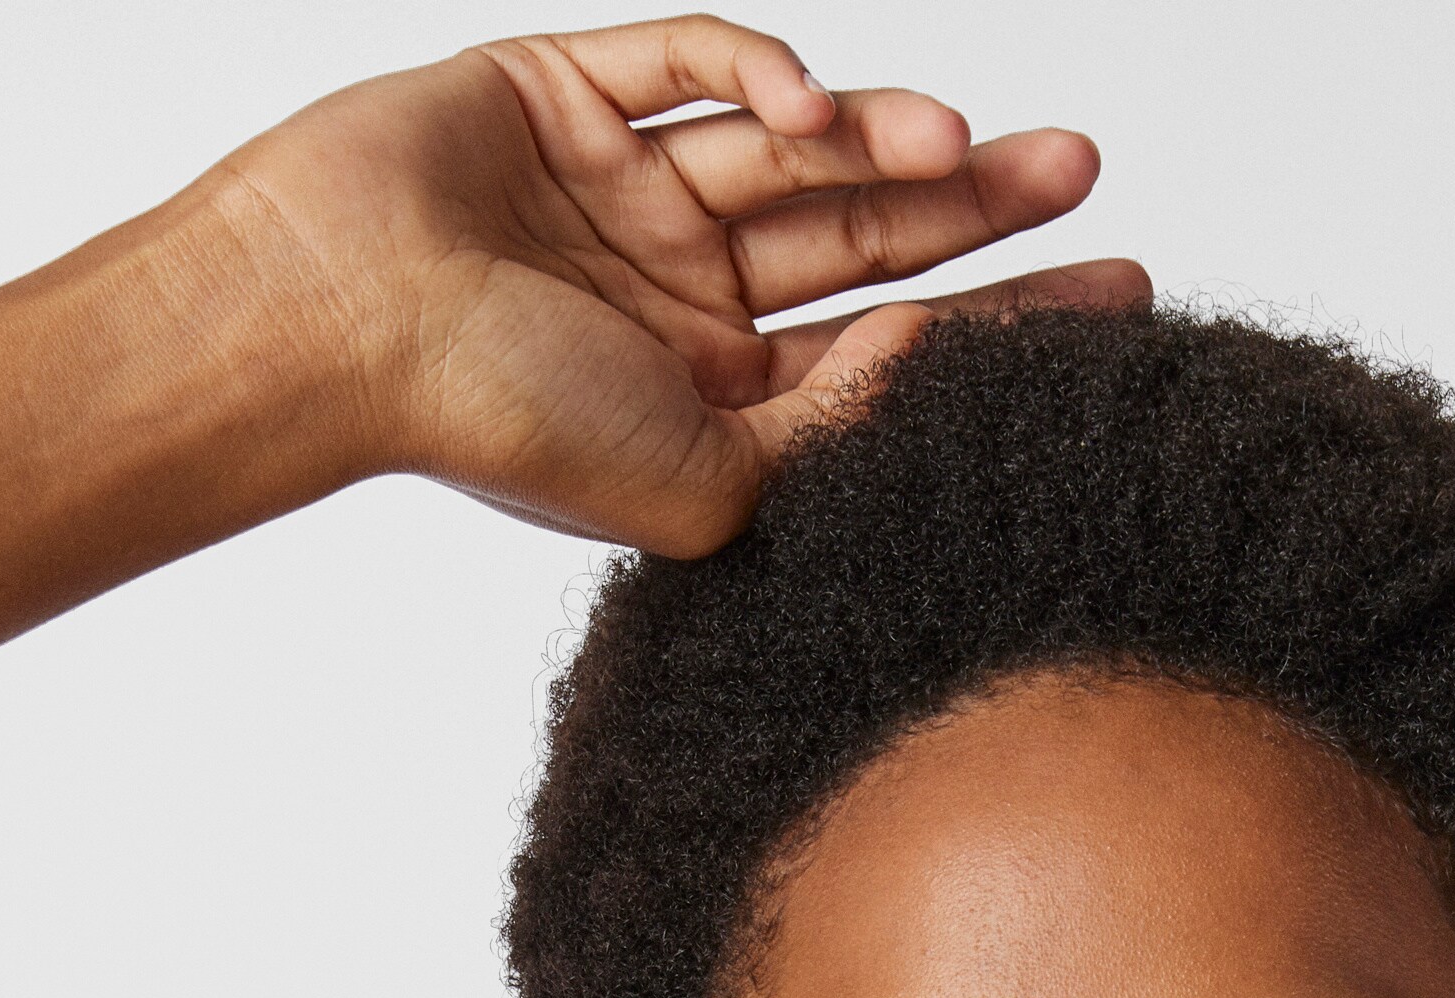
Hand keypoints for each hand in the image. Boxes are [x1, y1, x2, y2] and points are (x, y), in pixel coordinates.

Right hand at [205, 19, 1146, 553]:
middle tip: (1081, 172)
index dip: (1005, 323)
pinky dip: (760, 70)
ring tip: (975, 146)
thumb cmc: (505, 428)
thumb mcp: (714, 479)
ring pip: (796, 148)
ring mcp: (626, 193)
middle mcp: (680, 300)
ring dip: (890, 138)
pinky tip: (818, 104)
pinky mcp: (568, 92)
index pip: (890, 351)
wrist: (336, 332)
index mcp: (713, 404)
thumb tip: (940, 364)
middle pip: (864, 239)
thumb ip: (835, 429)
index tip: (1119, 302)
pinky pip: (691, 61)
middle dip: (978, 206)